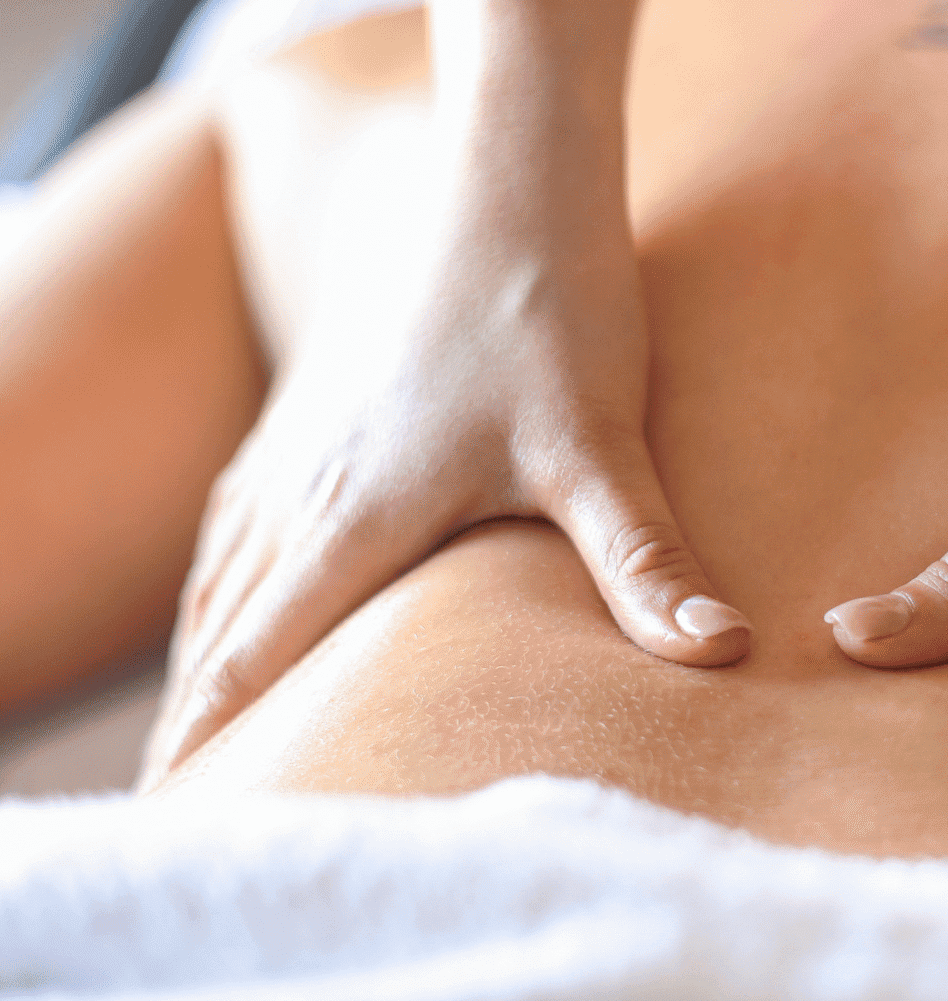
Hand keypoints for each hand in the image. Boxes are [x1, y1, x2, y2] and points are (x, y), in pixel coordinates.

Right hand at [138, 128, 748, 788]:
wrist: (515, 178)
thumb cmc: (552, 307)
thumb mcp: (602, 448)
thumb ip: (646, 561)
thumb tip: (722, 656)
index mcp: (357, 518)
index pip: (254, 661)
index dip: (210, 749)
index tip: (172, 822)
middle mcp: (310, 485)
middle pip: (225, 626)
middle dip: (198, 720)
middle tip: (181, 806)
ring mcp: (310, 436)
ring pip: (229, 566)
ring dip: (210, 647)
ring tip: (200, 722)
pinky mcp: (332, 401)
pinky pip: (248, 507)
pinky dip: (228, 568)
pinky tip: (237, 579)